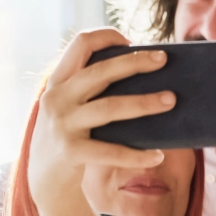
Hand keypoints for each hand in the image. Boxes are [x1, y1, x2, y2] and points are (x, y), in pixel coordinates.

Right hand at [26, 28, 174, 215]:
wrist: (44, 178)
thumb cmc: (71, 133)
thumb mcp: (71, 104)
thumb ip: (93, 88)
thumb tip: (145, 70)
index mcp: (58, 81)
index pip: (80, 44)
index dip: (106, 36)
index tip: (130, 40)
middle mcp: (56, 99)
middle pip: (99, 72)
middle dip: (134, 63)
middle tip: (163, 59)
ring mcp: (62, 125)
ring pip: (109, 108)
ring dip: (144, 103)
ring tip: (171, 100)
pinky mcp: (71, 152)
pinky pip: (111, 152)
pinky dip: (137, 155)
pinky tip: (158, 156)